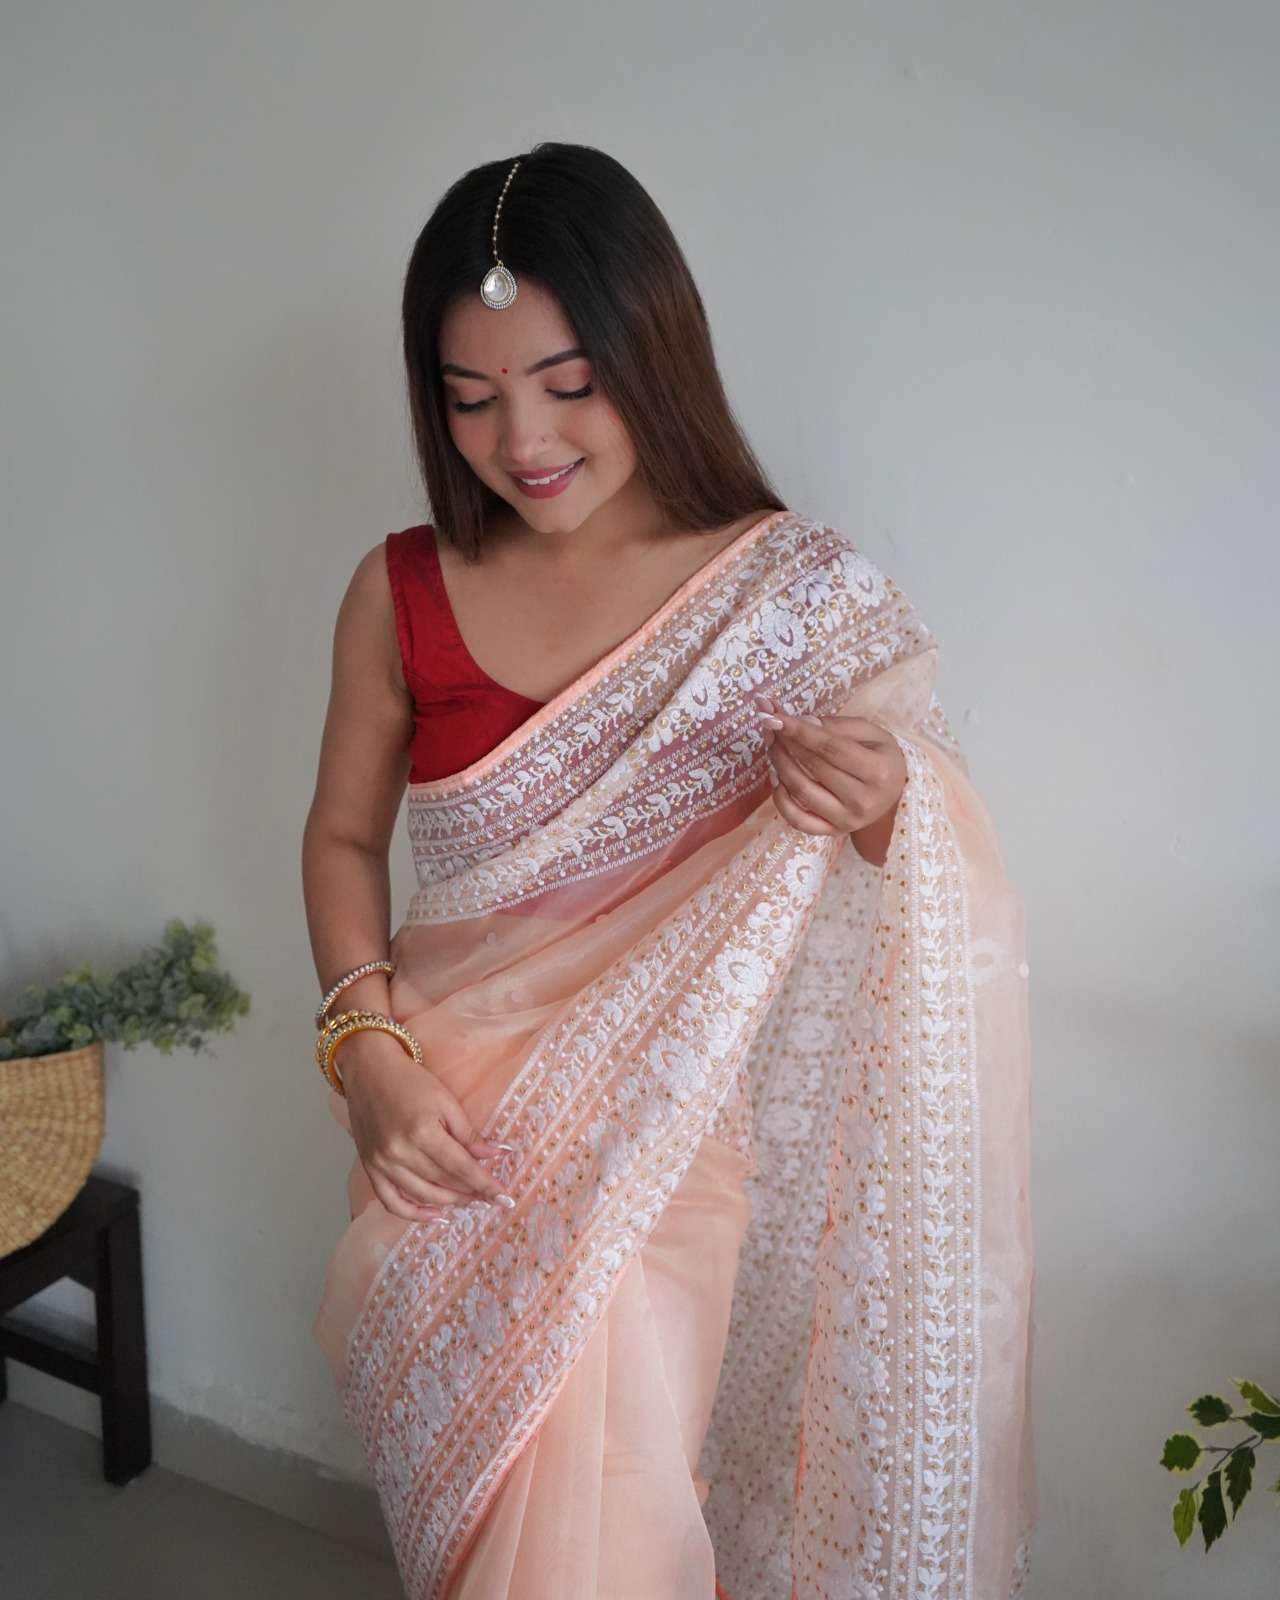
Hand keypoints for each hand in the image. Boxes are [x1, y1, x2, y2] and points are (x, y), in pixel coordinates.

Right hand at [337, 1030, 514, 1222]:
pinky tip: (435, 1213)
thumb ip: (468, 1133)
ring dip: (449, 1202)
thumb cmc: (410, 1081)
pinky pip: (391, 1202)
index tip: (504, 1198)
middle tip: (489, 1196)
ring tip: (469, 1200)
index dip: (485, 1185)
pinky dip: (414, 1213)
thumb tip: (496, 1155)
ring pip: (422, 1195)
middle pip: (443, 1183)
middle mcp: (400, 1153)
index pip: (461, 1167)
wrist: (369, 1070)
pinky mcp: (369, 1168)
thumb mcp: (446, 1101)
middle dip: (471, 1192)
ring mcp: (382, 1163)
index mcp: (423, 1132)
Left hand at [753, 695, 906, 840]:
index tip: (773, 716)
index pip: (830, 747)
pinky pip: (797, 819)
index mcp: (877, 771)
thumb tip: (802, 722)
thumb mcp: (870, 733)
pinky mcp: (833, 832)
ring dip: (779, 765)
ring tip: (772, 745)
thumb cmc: (881, 757)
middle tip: (770, 724)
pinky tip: (776, 777)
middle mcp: (863, 800)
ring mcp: (847, 820)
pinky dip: (780, 799)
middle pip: (813, 767)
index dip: (799, 731)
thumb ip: (837, 726)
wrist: (895, 794)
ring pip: (801, 792)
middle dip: (786, 742)